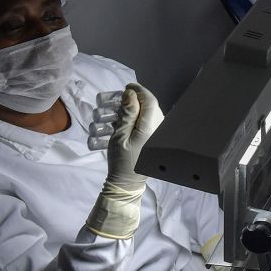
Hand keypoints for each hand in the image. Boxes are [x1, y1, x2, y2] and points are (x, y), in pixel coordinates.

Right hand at [86, 83, 163, 238]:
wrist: (127, 184)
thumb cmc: (122, 161)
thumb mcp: (120, 137)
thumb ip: (128, 114)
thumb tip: (131, 94)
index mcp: (152, 127)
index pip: (150, 100)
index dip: (139, 90)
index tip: (127, 87)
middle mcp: (158, 128)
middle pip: (147, 106)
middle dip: (130, 101)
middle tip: (114, 102)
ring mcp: (157, 135)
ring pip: (145, 115)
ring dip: (128, 112)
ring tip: (112, 115)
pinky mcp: (153, 140)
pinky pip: (145, 124)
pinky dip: (132, 121)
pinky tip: (117, 125)